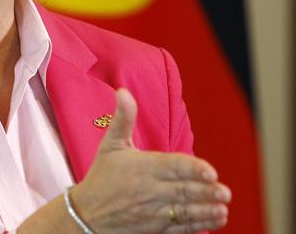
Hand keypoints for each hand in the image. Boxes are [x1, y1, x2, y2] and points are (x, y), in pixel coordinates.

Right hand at [71, 88, 230, 232]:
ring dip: (206, 210)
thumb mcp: (110, 144)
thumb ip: (123, 118)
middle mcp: (149, 190)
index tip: (211, 172)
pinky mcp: (156, 229)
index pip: (171, 166)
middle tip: (225, 191)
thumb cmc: (101, 175)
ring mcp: (153, 212)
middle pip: (182, 190)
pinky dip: (200, 225)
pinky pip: (181, 227)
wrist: (86, 214)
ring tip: (223, 207)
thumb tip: (123, 92)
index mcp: (142, 167)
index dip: (192, 169)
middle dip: (205, 192)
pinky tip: (216, 219)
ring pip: (184, 211)